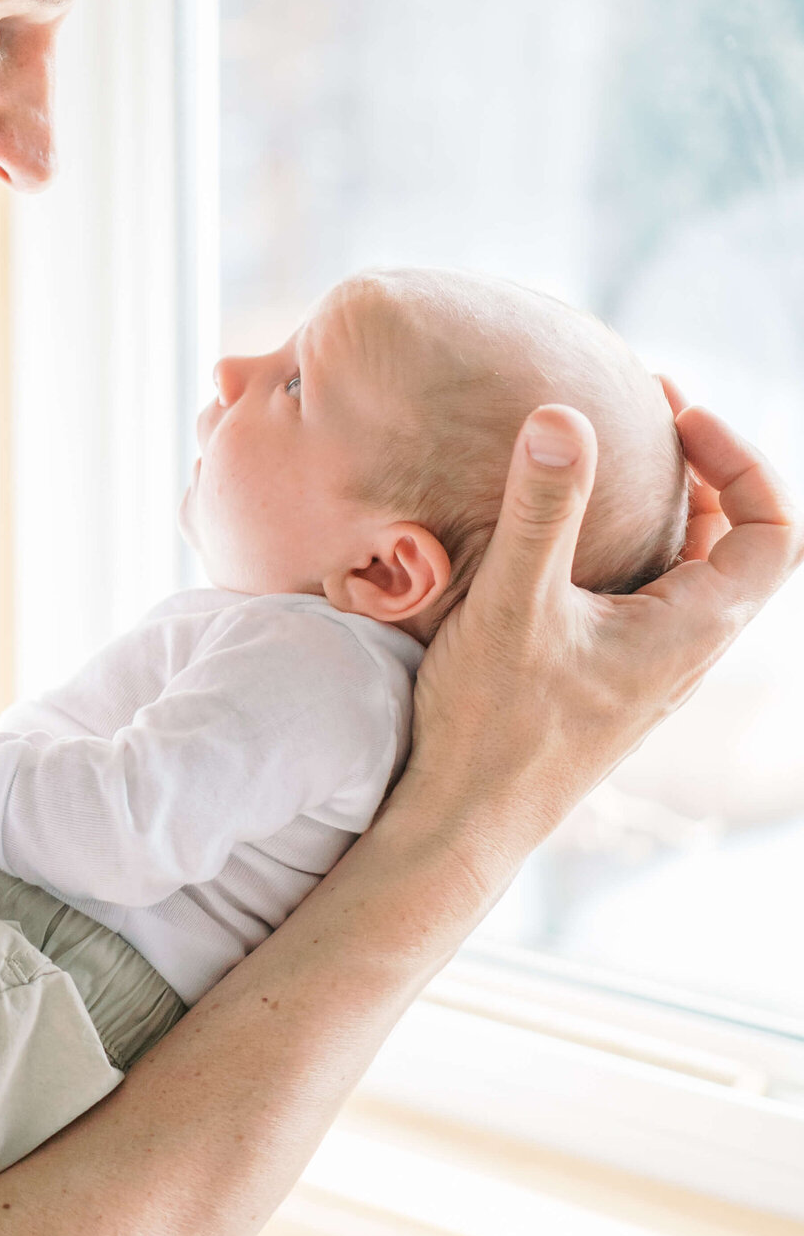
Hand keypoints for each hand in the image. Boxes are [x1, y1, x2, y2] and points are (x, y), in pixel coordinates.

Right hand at [399, 398, 799, 907]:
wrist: (463, 823)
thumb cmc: (492, 725)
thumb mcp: (513, 604)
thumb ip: (542, 509)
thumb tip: (562, 415)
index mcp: (692, 630)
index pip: (775, 530)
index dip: (744, 459)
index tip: (676, 418)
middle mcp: (686, 650)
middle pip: (739, 542)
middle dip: (706, 466)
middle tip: (647, 412)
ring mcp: (649, 667)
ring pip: (692, 569)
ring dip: (670, 505)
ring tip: (610, 457)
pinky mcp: (609, 677)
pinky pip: (647, 595)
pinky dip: (632, 544)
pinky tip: (565, 531)